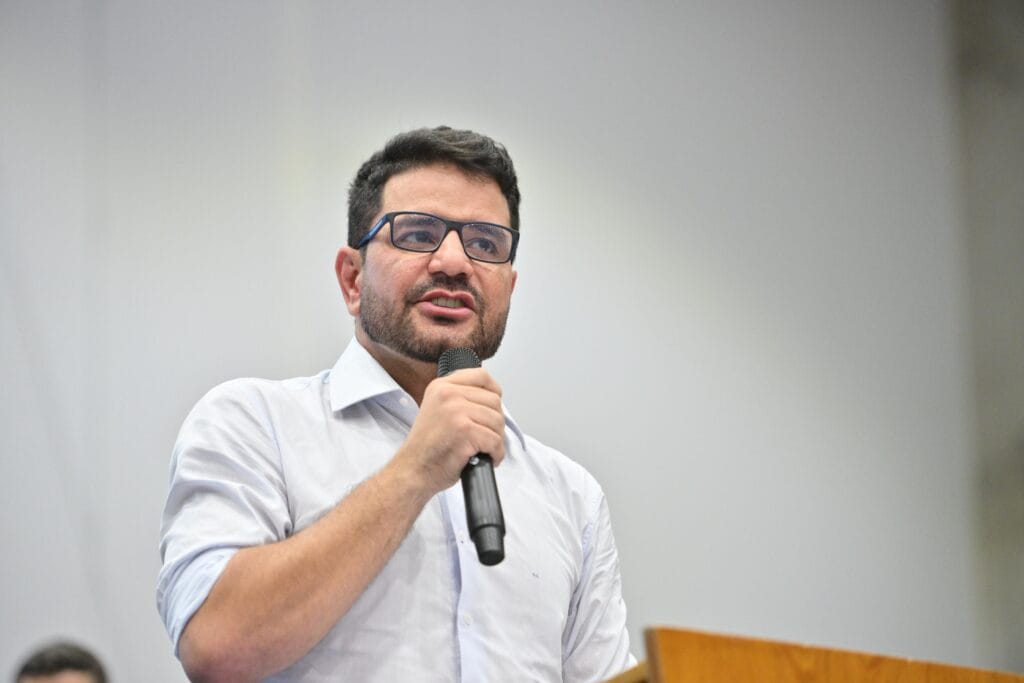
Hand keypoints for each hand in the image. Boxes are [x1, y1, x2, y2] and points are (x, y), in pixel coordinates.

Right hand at [396, 368, 505, 495]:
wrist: (412, 470)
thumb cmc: (426, 447)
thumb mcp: (436, 409)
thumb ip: (459, 398)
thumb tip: (491, 398)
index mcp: (441, 386)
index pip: (481, 376)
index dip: (494, 392)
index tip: (492, 407)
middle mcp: (448, 394)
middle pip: (494, 401)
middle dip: (495, 422)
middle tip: (485, 437)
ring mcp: (457, 412)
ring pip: (497, 421)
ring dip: (496, 439)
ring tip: (484, 448)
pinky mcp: (466, 431)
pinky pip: (495, 440)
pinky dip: (496, 453)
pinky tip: (486, 458)